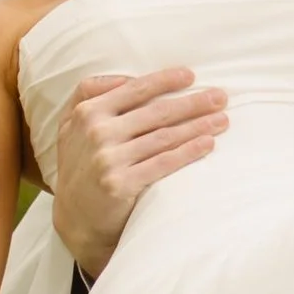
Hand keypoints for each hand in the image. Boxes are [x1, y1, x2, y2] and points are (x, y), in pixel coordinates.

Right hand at [51, 66, 226, 275]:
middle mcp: (96, 132)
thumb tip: (125, 77)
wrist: (74, 217)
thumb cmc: (80, 166)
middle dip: (193, 102)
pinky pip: (163, 163)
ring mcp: (108, 159)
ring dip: (198, 126)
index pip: (134, 89)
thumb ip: (87, 95)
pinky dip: (188, 151)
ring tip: (222, 120)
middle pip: (155, 112)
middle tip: (220, 97)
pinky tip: (207, 143)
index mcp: (87, 112)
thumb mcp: (70, 126)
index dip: (165, 80)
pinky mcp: (120, 184)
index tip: (191, 76)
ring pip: (164, 136)